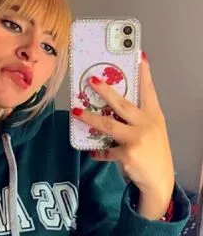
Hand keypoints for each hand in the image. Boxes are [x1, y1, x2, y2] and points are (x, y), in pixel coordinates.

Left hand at [72, 51, 174, 212]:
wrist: (159, 180)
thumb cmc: (153, 152)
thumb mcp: (153, 130)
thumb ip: (138, 118)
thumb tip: (114, 106)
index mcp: (154, 115)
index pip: (149, 90)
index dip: (144, 73)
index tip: (139, 56)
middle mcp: (146, 124)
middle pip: (122, 104)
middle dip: (105, 91)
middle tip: (92, 80)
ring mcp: (136, 139)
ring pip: (108, 125)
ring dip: (90, 118)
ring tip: (76, 112)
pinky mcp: (126, 154)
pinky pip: (105, 151)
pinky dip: (97, 151)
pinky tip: (91, 151)